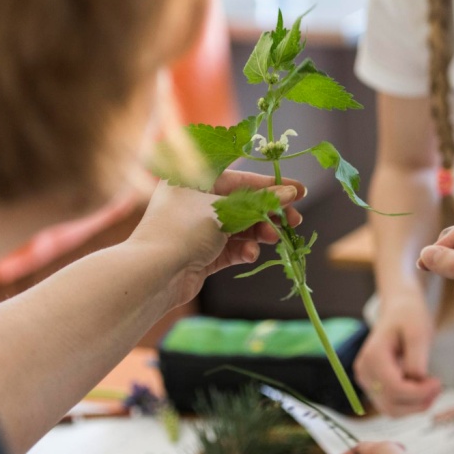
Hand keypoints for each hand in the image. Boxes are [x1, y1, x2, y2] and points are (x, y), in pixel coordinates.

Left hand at [130, 170, 303, 308]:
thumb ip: (260, 203)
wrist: (154, 274)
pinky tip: (250, 254)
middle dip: (268, 214)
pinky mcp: (201, 254)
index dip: (271, 185)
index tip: (299, 191)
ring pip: (238, 228)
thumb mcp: (225, 211)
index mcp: (193, 180)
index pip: (240, 179)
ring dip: (258, 233)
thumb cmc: (184, 230)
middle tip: (295, 220)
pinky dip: (242, 250)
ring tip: (274, 239)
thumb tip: (291, 192)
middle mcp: (194, 201)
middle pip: (241, 204)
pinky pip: (229, 248)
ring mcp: (197, 229)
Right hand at [354, 293, 442, 416]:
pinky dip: (408, 405)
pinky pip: (390, 405)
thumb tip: (417, 381)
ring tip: (431, 390)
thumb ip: (417, 359)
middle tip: (438, 386)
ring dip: (414, 406)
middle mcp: (364, 371)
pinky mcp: (372, 386)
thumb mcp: (418, 332)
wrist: (398, 311)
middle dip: (419, 401)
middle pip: (392, 403)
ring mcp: (366, 380)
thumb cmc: (409, 317)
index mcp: (373, 357)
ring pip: (390, 410)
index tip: (438, 383)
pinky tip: (421, 390)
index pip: (395, 388)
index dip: (419, 392)